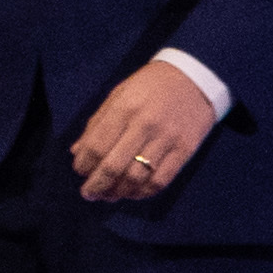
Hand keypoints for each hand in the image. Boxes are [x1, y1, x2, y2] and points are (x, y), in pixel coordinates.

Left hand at [72, 60, 216, 204]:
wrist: (195, 77)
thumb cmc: (151, 85)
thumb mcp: (119, 94)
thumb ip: (97, 123)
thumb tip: (77, 152)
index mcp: (124, 108)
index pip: (96, 146)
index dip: (83, 165)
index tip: (80, 171)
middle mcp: (144, 124)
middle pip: (113, 167)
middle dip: (96, 185)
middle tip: (89, 193)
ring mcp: (166, 139)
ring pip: (136, 178)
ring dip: (118, 192)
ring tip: (109, 195)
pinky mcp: (184, 150)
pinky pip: (160, 181)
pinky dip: (142, 193)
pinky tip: (133, 192)